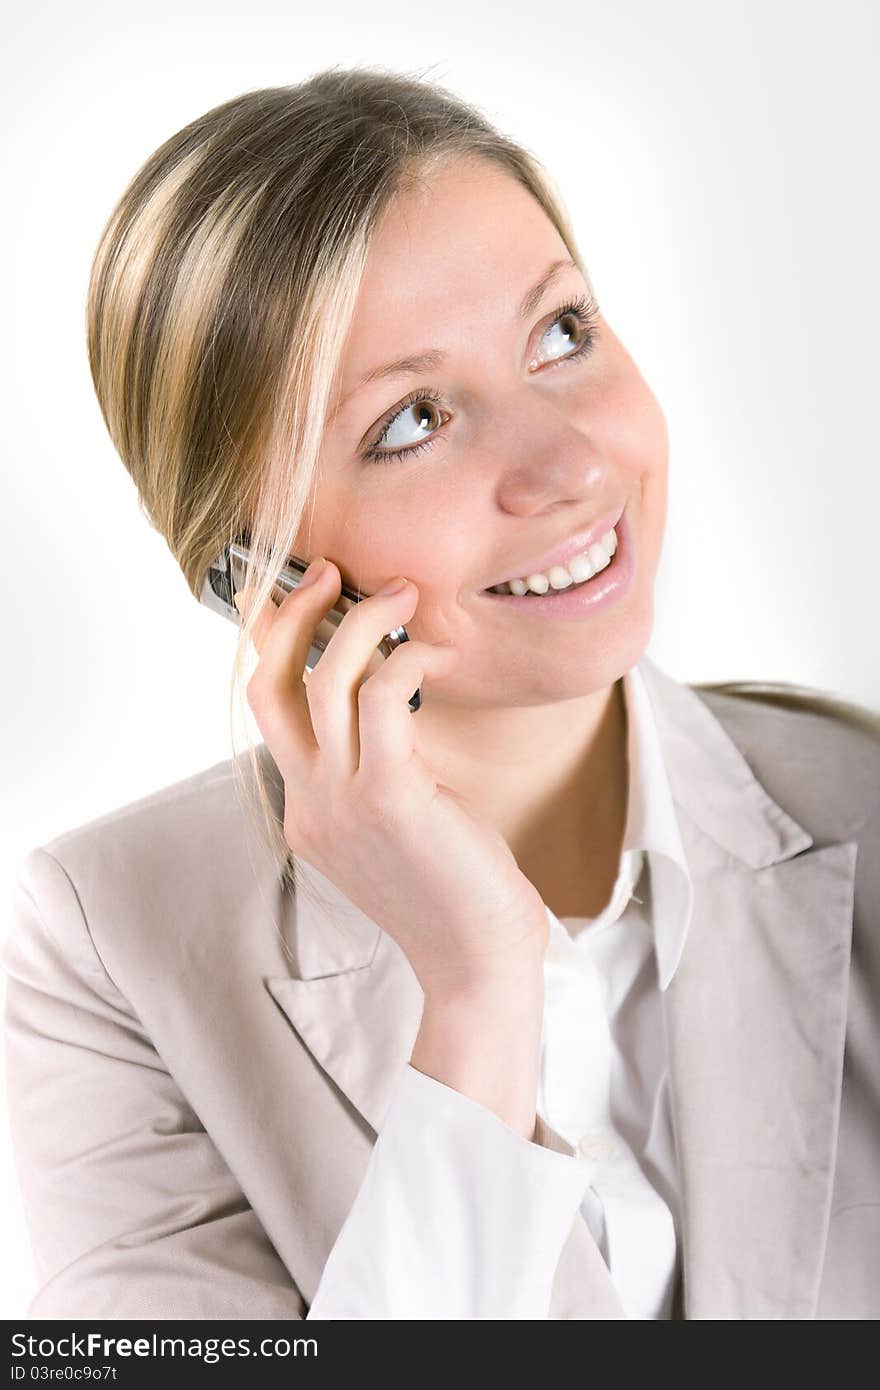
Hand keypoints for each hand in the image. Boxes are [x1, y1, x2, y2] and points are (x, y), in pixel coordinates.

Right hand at [237, 559, 548, 998]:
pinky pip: (385, 699)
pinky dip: (409, 659)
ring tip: (404, 595)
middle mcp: (310, 804)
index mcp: (306, 809)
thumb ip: (381, 766)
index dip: (277, 642)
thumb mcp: (402, 820)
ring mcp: (342, 804)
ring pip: (323, 682)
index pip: (269, 709)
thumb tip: (393, 698)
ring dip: (360, 622)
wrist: (478, 963)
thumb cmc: (456, 888)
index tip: (303, 595)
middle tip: (331, 571)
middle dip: (288, 615)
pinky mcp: (391, 799)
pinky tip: (440, 654)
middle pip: (266, 686)